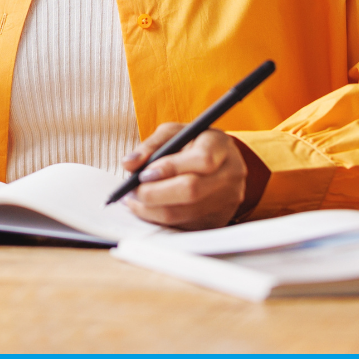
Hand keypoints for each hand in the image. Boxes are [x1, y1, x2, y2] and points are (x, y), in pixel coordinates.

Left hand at [121, 123, 265, 229]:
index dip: (170, 168)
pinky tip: (147, 208)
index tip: (143, 174)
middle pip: (192, 191)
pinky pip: (185, 225)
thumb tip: (128, 164)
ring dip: (152, 210)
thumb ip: (150, 146)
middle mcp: (230, 175)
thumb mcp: (173, 133)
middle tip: (130, 191)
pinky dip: (161, 219)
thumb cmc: (192, 143)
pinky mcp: (218, 220)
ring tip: (132, 200)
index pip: (201, 160)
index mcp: (220, 146)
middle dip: (155, 193)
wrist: (221, 161)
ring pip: (185, 213)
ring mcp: (227, 201)